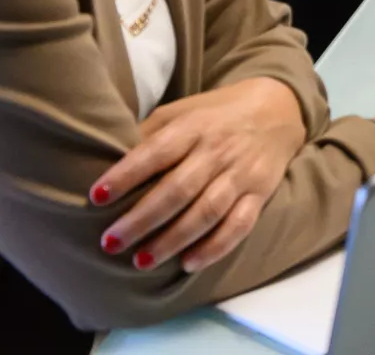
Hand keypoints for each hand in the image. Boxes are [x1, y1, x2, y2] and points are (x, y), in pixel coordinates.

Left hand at [90, 77, 305, 274]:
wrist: (278, 109)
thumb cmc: (214, 115)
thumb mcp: (181, 112)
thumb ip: (149, 135)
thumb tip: (102, 162)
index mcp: (194, 126)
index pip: (157, 151)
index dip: (127, 174)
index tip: (96, 196)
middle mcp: (218, 150)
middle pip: (178, 188)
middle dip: (142, 219)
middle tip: (110, 242)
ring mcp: (242, 173)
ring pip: (207, 211)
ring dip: (173, 239)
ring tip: (141, 261)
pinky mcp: (260, 193)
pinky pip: (240, 224)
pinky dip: (215, 247)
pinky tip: (188, 264)